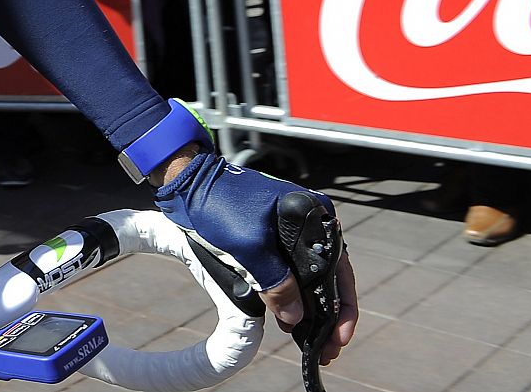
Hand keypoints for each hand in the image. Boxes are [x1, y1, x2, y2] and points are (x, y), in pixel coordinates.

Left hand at [156, 152, 359, 364]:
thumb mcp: (248, 248)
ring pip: (308, 276)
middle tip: (327, 348)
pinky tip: (289, 318)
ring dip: (309, 307)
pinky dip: (291, 294)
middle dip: (328, 314)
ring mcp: (290, 230)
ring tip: (309, 339)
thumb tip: (296, 318)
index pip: (341, 269)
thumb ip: (275, 284)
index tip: (339, 337)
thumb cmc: (218, 203)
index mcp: (312, 216)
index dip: (342, 307)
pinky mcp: (273, 237)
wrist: (187, 182)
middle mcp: (308, 222)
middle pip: (328, 276)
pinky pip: (290, 270)